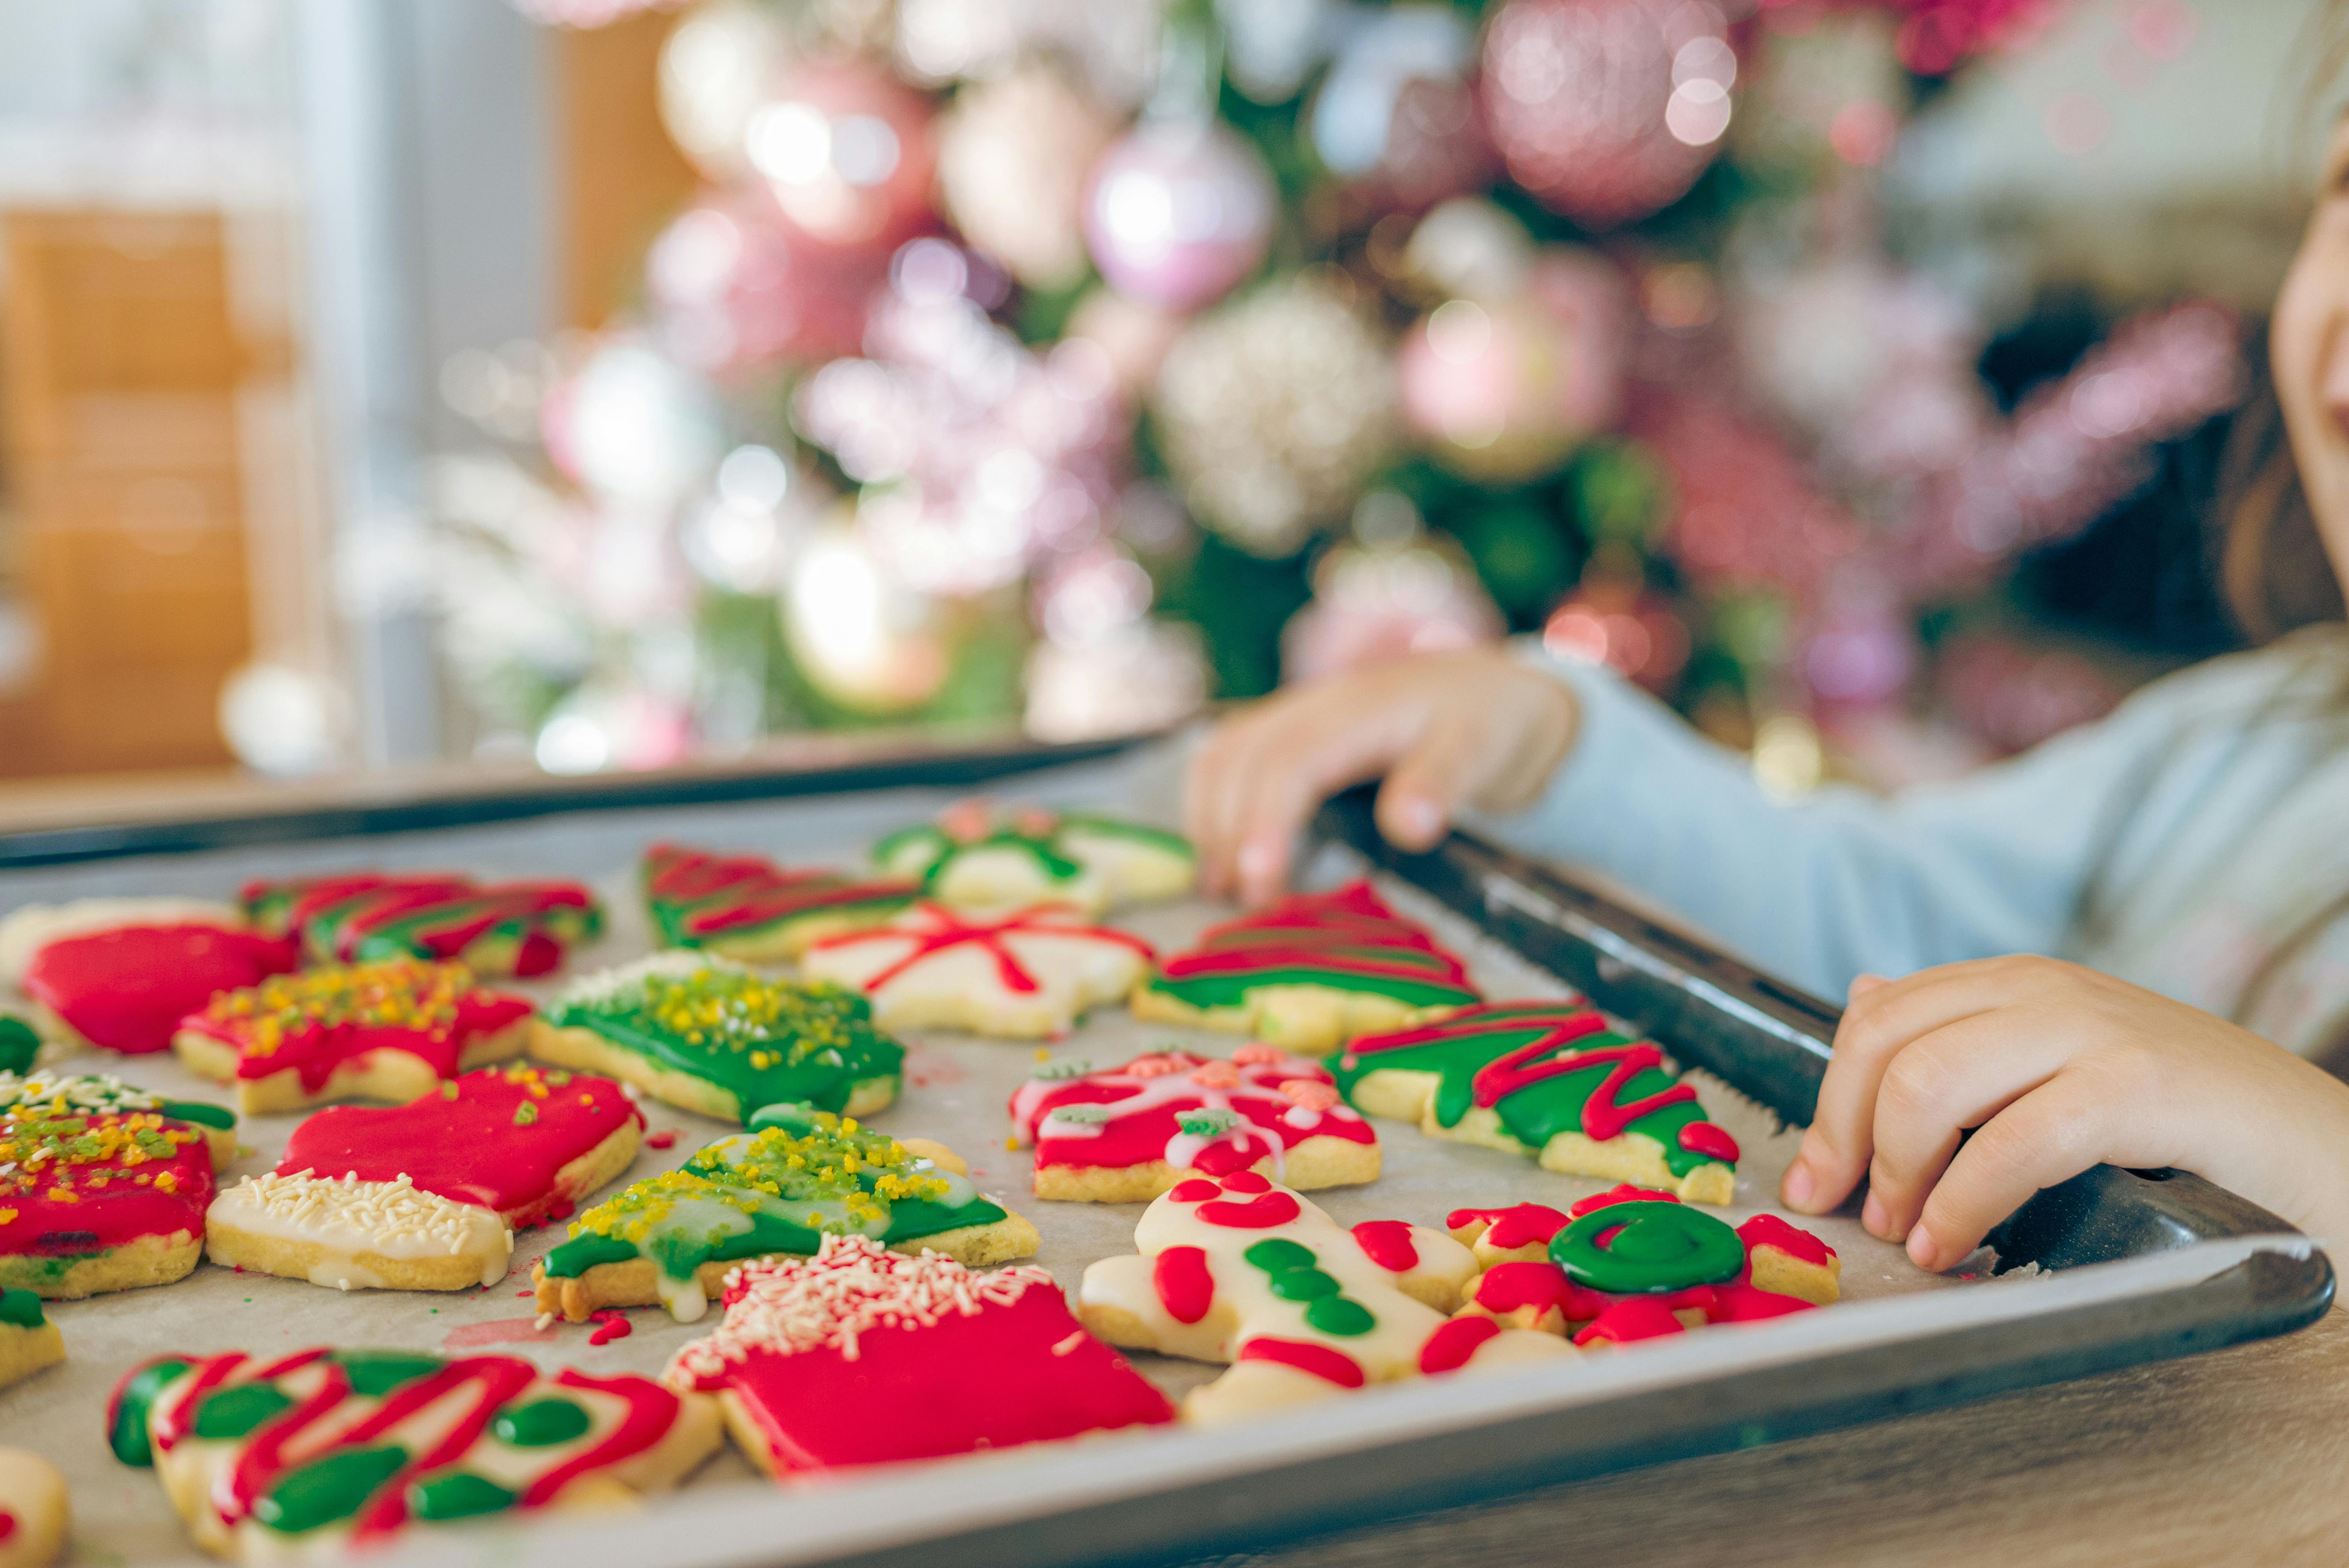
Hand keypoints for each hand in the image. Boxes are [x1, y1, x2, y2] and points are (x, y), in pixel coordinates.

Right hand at [1185, 647, 1579, 905]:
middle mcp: (1314, 704)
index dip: (1264, 821)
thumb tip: (1408, 826)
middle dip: (1229, 832)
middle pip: (1242, 760)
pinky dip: (1213, 804)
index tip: (1257, 882)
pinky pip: (1229, 757)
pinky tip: (1223, 853)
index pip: (1289, 761)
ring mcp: (1294, 712)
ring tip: (1220, 886)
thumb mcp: (1480, 751)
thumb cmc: (1486, 726)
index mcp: (1359, 709)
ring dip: (1210, 819)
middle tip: (1243, 903)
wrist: (1489, 691)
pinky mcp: (1287, 729)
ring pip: (1222, 755)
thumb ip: (1441, 782)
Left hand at [1780, 956, 2348, 1269]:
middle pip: (1883, 1045)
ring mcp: (2092, 1031)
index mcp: (2015, 985)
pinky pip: (2013, 1141)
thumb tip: (1863, 996)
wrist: (2321, 1146)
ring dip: (1898, 1172)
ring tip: (1908, 1233)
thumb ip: (1966, 1037)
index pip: (1875, 1019)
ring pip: (1929, 1082)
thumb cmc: (2185, 1125)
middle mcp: (2043, 991)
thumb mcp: (2061, 1067)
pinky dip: (1963, 1203)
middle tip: (1853, 1212)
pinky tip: (1952, 1243)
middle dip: (1846, 1136)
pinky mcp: (2138, 1087)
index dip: (1828, 1103)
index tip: (1814, 1177)